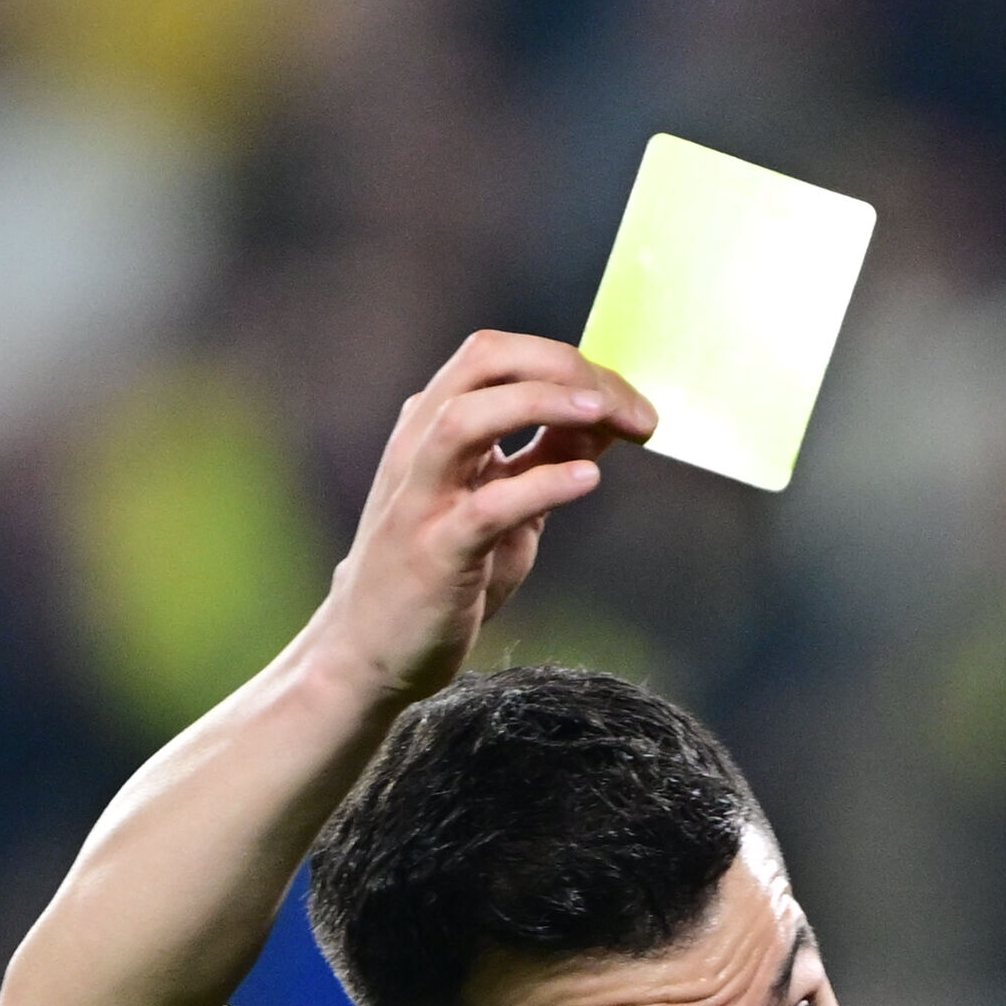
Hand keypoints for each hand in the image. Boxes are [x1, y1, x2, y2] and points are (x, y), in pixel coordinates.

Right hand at [308, 332, 659, 706]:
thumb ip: (544, 458)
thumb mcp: (506, 503)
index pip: (501, 357)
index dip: (572, 365)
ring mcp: (422, 497)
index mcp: (436, 425)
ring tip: (603, 413)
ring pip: (466, 418)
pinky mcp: (434, 551)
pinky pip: (486, 507)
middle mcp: (421, 446)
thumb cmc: (445, 572)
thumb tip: (605, 416)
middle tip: (626, 403)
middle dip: (561, 367)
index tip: (633, 402)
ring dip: (540, 404)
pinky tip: (587, 479)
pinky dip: (541, 485)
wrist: (373, 648)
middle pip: (483, 362)